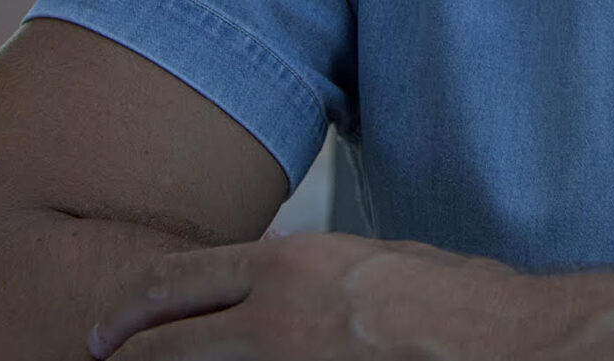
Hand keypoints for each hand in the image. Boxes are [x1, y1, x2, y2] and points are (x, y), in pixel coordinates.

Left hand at [87, 231, 545, 359]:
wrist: (505, 344)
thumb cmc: (459, 302)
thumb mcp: (374, 262)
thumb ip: (315, 276)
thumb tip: (279, 286)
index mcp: (290, 269)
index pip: (179, 280)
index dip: (133, 308)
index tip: (108, 328)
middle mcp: (275, 320)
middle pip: (167, 342)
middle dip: (126, 354)